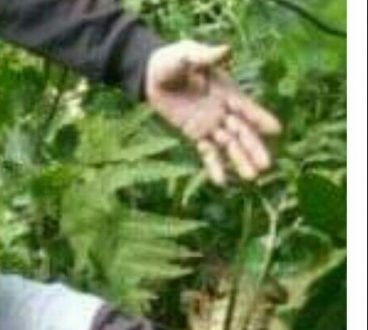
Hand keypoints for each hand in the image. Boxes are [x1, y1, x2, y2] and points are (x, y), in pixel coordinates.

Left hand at [143, 42, 280, 185]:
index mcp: (226, 91)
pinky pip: (206, 152)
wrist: (153, 74)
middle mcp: (222, 110)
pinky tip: (221, 182)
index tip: (275, 130)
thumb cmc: (174, 61)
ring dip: (239, 160)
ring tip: (253, 178)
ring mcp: (209, 123)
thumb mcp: (188, 55)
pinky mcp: (194, 133)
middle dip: (253, 147)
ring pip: (228, 144)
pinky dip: (214, 165)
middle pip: (241, 132)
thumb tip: (225, 50)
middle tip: (266, 166)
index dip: (260, 118)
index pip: (245, 108)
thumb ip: (204, 56)